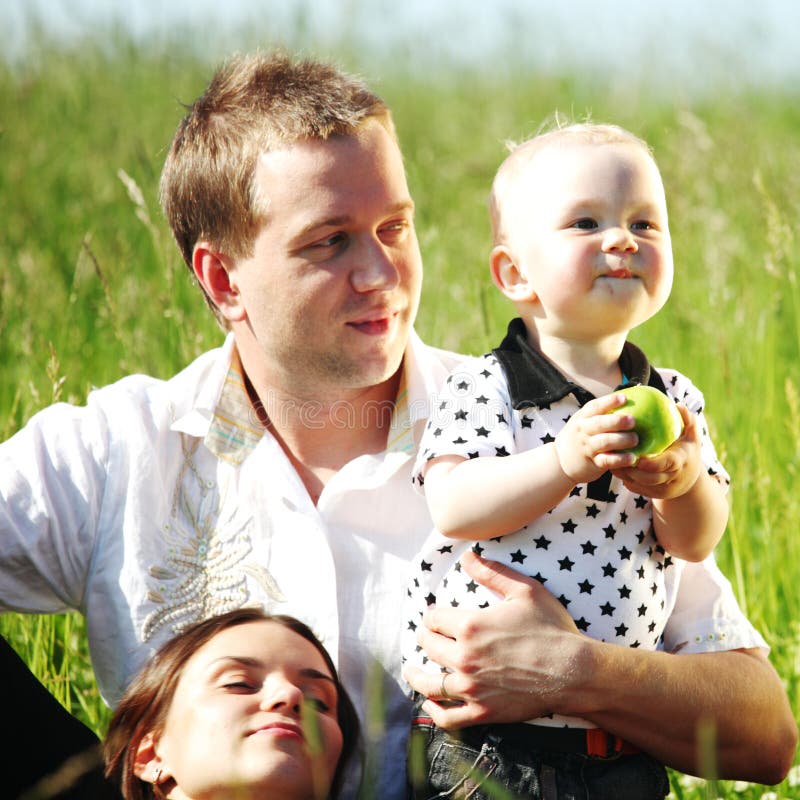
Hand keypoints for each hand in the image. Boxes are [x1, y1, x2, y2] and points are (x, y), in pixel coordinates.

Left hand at [402, 551, 586, 728]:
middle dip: (425, 639)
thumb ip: (492, 572)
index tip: (435, 617)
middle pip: (429, 646)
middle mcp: (465, 658)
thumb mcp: (524, 590)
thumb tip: (467, 556)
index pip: (434, 619)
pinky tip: (429, 704)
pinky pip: (448, 717)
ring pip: (430, 683)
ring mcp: (472, 688)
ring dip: (417, 675)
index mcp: (470, 626)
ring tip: (412, 670)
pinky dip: (434, 712)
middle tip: (427, 637)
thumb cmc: (551, 628)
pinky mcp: (483, 712)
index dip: (433, 616)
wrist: (574, 671)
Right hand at [554, 393, 638, 484]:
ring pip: (605, 442)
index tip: (623, 398)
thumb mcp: (584, 421)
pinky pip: (608, 460)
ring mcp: (588, 447)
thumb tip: (627, 399)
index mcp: (583, 418)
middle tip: (632, 420)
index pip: (595, 407)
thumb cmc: (581, 436)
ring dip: (622, 440)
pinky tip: (632, 457)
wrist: (562, 459)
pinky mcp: (594, 462)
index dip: (609, 402)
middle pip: (599, 424)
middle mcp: (584, 431)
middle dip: (617, 421)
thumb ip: (601, 413)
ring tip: (635, 439)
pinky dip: (620, 459)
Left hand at [611, 405, 702, 499]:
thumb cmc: (687, 450)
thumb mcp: (692, 435)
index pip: (668, 464)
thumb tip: (678, 404)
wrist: (689, 478)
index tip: (638, 458)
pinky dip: (624, 478)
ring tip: (609, 459)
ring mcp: (662, 489)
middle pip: (650, 478)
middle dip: (632, 470)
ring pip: (639, 484)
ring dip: (623, 473)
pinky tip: (612, 465)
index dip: (653, 464)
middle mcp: (672, 478)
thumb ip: (687, 420)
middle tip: (615, 456)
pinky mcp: (653, 494)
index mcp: (681, 462)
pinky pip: (635, 487)